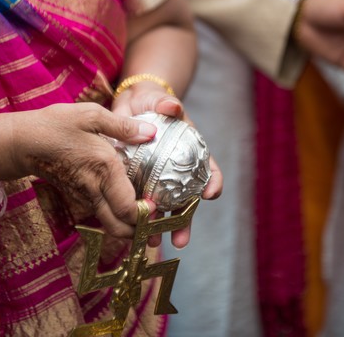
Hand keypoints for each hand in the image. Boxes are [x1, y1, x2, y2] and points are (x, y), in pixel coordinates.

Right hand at [0, 103, 157, 238]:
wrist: (22, 142)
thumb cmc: (55, 125)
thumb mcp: (90, 115)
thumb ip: (123, 125)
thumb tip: (151, 133)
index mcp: (103, 170)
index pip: (128, 209)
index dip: (146, 215)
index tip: (157, 206)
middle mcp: (95, 190)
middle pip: (121, 229)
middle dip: (141, 231)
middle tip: (157, 220)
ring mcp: (84, 198)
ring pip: (111, 225)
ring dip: (129, 226)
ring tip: (147, 214)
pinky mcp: (77, 197)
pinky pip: (102, 215)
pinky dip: (116, 217)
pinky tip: (127, 202)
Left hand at [111, 81, 223, 247]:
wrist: (131, 105)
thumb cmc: (151, 101)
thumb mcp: (158, 100)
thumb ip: (165, 103)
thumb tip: (171, 107)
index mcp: (191, 151)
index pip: (208, 169)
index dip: (213, 183)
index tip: (209, 195)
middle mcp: (178, 170)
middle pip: (187, 199)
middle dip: (185, 221)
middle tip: (180, 238)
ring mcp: (159, 178)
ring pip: (164, 207)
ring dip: (161, 228)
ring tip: (154, 243)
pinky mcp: (139, 182)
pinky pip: (141, 201)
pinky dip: (138, 218)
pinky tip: (132, 232)